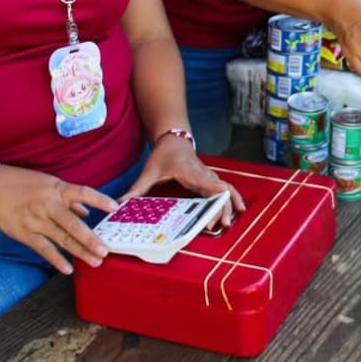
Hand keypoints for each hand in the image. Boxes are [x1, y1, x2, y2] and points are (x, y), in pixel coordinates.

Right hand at [0, 165, 119, 274]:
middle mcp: (48, 206)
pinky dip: (56, 260)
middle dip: (91, 239)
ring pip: (62, 240)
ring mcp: (36, 221)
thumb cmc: (22, 182)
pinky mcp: (25, 234)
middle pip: (73, 225)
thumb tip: (86, 212)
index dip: (99, 200)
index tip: (115, 207)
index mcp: (57, 189)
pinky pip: (44, 249)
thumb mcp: (49, 183)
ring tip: (96, 261)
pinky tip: (68, 269)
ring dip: (80, 252)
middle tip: (105, 250)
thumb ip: (69, 198)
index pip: (83, 192)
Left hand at [121, 135, 245, 229]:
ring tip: (229, 222)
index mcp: (188, 169)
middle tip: (219, 223)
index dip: (213, 186)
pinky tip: (239, 209)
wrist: (174, 139)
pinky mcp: (209, 180)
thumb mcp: (150, 170)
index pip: (202, 178)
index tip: (222, 194)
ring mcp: (207, 176)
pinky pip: (224, 189)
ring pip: (224, 189)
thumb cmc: (164, 154)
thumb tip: (121, 202)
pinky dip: (233, 198)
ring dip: (228, 204)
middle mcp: (202, 173)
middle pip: (216, 189)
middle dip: (220, 205)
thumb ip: (138, 187)